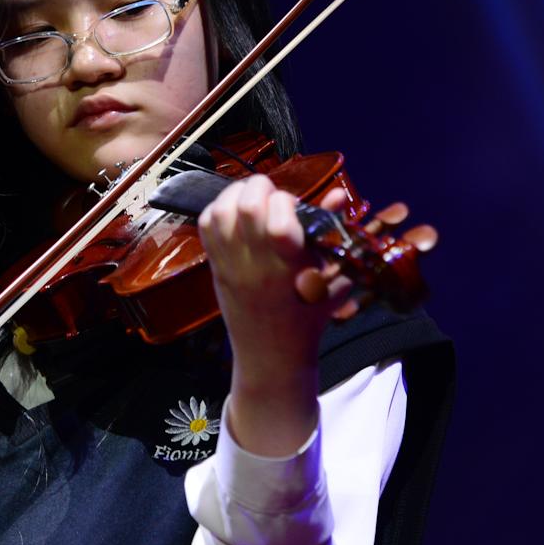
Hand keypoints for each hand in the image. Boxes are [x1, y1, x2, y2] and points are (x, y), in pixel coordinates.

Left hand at [197, 175, 354, 455]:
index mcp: (288, 269)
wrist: (271, 356)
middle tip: (273, 196)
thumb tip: (337, 195)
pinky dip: (219, 208)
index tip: (295, 208)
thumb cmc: (309, 318)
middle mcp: (255, 264)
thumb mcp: (333, 279)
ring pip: (221, 211)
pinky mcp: (216, 267)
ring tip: (254, 198)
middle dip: (261, 187)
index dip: (287, 201)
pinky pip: (206, 225)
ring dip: (238, 193)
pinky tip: (236, 211)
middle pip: (246, 207)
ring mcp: (231, 265)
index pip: (279, 222)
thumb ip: (334, 233)